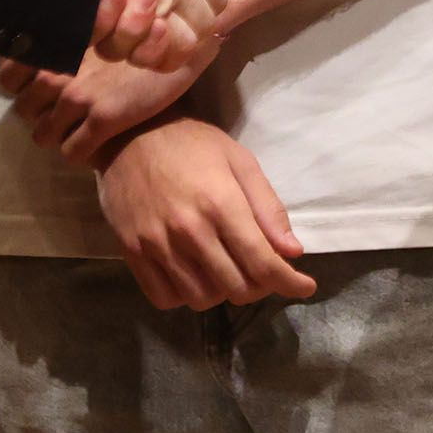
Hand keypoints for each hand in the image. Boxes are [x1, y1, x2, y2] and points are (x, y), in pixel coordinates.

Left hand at [0, 45, 202, 170]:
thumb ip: (73, 33)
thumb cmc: (142, 28)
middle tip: (61, 113)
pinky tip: (94, 146)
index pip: (8, 76)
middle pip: (25, 110)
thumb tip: (52, 39)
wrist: (179, 45)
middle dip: (40, 114)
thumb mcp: (102, 21)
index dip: (21, 87)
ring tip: (75, 131)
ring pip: (43, 135)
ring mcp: (79, 98)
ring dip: (57, 136)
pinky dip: (79, 153)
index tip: (37, 89)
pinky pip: (72, 152)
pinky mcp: (103, 121)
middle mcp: (58, 71)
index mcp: (53, 44)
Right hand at [96, 118, 315, 308]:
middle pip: (235, 288)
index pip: (262, 263)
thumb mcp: (240, 161)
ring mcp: (157, 244)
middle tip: (262, 271)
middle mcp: (189, 231)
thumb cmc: (191, 144)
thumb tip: (292, 252)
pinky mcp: (131, 252)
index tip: (304, 287)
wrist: (128, 134)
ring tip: (226, 270)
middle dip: (260, 287)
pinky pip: (164, 298)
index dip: (289, 282)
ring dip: (222, 293)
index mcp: (221, 204)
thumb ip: (267, 208)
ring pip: (201, 299)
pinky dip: (185, 296)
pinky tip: (193, 275)